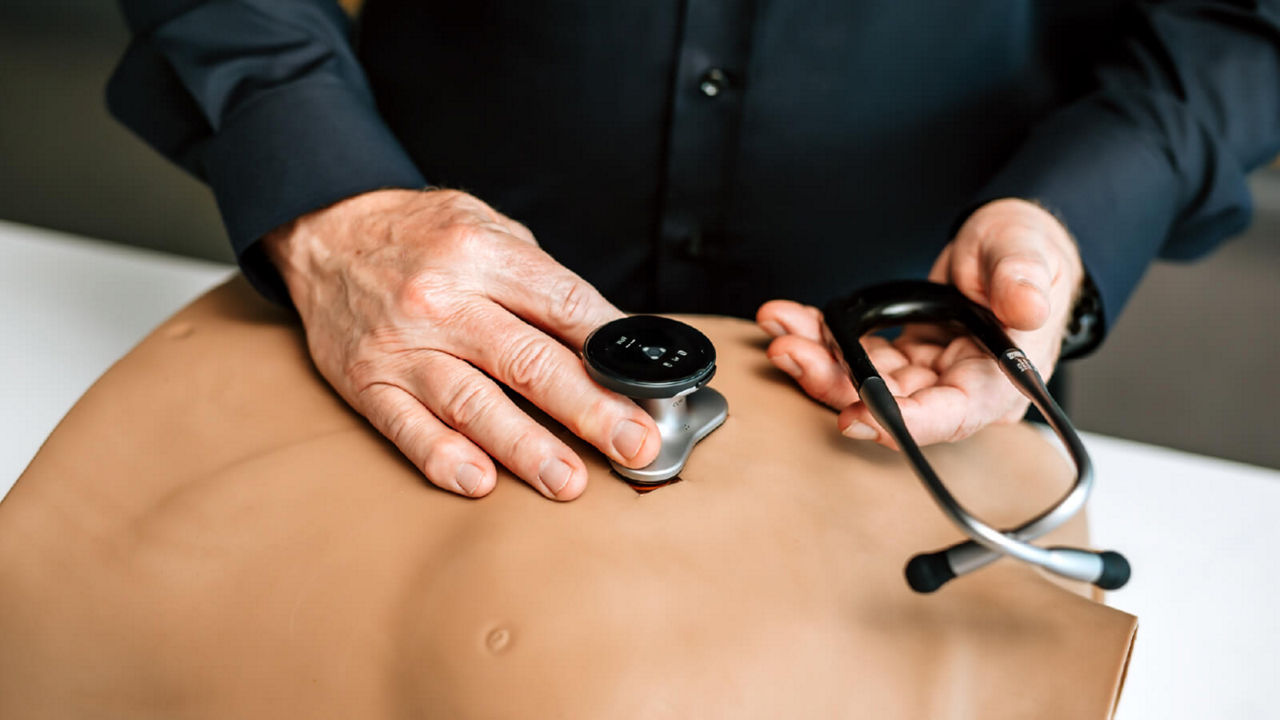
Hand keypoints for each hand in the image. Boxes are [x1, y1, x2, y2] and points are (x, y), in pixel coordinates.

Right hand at [263, 189, 660, 499]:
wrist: (326, 230)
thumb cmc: (422, 235)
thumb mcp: (488, 228)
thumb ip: (542, 282)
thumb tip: (608, 343)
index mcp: (481, 254)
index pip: (563, 306)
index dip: (612, 350)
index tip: (650, 386)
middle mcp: (440, 299)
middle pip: (528, 361)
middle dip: (590, 408)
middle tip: (634, 444)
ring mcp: (402, 345)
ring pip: (472, 403)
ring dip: (526, 447)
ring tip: (569, 481)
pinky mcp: (367, 381)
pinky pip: (407, 427)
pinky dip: (443, 457)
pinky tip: (480, 482)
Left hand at [756, 198, 1083, 447]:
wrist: (1010, 245)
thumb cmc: (1027, 253)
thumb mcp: (1029, 253)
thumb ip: (1024, 280)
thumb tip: (1026, 307)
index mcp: (999, 380)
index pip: (948, 417)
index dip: (899, 421)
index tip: (853, 415)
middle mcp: (958, 387)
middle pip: (890, 404)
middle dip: (835, 383)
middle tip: (791, 353)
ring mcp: (926, 374)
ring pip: (863, 382)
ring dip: (817, 359)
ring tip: (780, 330)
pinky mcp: (902, 357)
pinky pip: (856, 355)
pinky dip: (820, 337)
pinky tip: (788, 318)